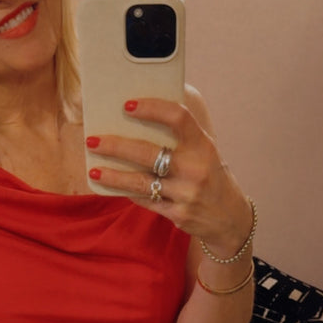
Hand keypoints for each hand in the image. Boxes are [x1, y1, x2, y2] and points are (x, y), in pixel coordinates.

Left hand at [86, 88, 251, 258]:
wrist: (229, 216)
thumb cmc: (209, 174)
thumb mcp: (204, 151)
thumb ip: (180, 135)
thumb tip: (140, 115)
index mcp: (203, 145)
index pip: (178, 117)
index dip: (152, 108)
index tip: (127, 105)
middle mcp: (195, 169)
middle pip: (148, 153)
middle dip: (116, 146)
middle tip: (93, 140)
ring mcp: (186, 194)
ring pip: (141, 182)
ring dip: (113, 176)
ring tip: (93, 170)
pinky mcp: (178, 214)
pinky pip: (145, 200)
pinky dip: (127, 192)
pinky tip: (111, 185)